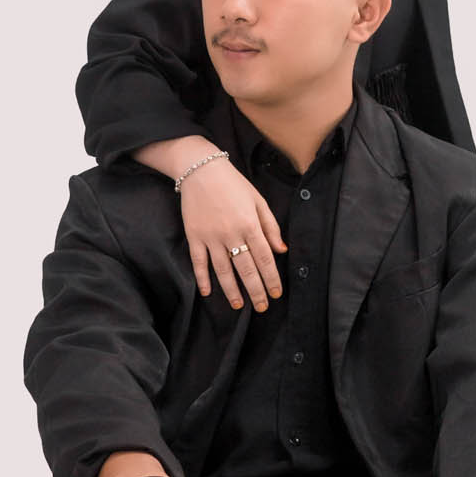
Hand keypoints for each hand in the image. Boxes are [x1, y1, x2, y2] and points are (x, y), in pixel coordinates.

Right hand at [178, 159, 285, 310]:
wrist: (201, 169)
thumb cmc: (233, 184)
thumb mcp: (258, 200)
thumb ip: (270, 226)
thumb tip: (282, 250)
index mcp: (250, 224)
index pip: (265, 258)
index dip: (271, 278)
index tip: (276, 294)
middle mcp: (231, 233)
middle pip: (246, 269)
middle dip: (256, 291)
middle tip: (261, 307)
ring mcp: (211, 236)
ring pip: (223, 270)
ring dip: (231, 290)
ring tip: (238, 305)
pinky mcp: (194, 236)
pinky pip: (198, 262)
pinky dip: (202, 278)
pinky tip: (208, 292)